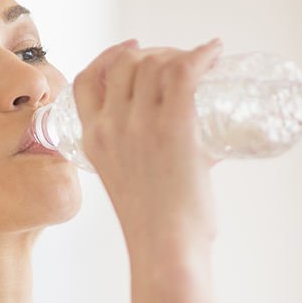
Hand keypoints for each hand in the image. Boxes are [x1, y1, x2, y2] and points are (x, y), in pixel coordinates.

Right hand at [72, 37, 223, 253]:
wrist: (165, 250)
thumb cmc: (154, 230)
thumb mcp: (126, 186)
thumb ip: (142, 163)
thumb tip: (194, 150)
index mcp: (92, 140)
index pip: (86, 81)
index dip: (109, 57)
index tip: (131, 51)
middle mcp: (111, 125)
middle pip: (127, 63)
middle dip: (153, 53)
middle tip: (180, 64)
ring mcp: (142, 123)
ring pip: (157, 62)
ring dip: (180, 53)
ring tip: (203, 64)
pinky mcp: (175, 124)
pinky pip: (185, 70)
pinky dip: (202, 54)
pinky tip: (215, 52)